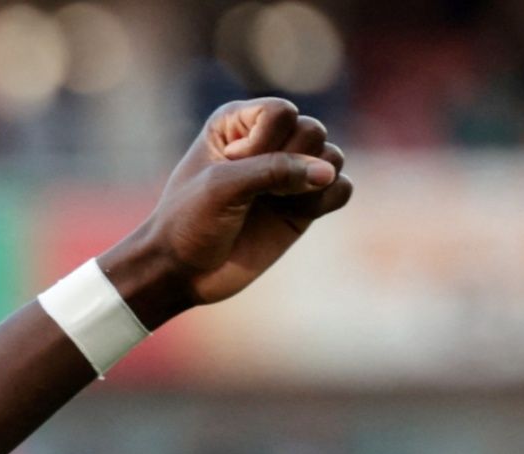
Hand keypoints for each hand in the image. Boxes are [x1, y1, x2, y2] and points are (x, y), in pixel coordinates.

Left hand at [102, 99, 352, 326]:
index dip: (264, 142)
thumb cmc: (188, 221)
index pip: (282, 112)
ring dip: (312, 181)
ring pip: (332, 156)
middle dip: (290, 162)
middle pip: (312, 131)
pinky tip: (301, 213)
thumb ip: (274, 170)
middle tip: (255, 193)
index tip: (230, 166)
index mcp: (237, 123)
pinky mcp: (304, 204)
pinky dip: (329, 198)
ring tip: (277, 203)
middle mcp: (267, 141)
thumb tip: (328, 172)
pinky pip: (341, 189)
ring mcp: (288, 173)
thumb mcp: (222, 187)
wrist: (181, 271)